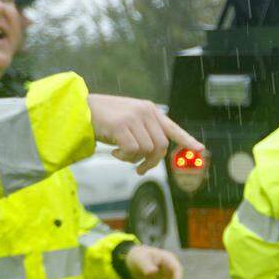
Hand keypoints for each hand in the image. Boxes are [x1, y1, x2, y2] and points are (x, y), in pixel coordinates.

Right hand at [87, 94, 203, 174]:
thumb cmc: (103, 119)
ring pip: (147, 150)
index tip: (200, 149)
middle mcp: (146, 112)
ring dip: (134, 160)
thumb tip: (155, 154)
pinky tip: (113, 151)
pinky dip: (124, 157)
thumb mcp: (128, 121)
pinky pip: (132, 151)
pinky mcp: (121, 125)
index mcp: (150, 110)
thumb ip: (144, 132)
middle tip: (140, 170)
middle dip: (151, 162)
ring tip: (120, 155)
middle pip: (161, 146)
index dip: (187, 139)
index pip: (173, 127)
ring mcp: (134, 117)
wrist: (78, 108)